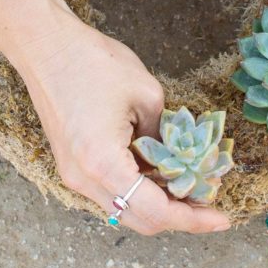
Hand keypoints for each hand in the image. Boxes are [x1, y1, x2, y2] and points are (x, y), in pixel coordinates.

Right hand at [15, 16, 231, 235]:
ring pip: (125, 209)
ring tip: (191, 188)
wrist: (45, 47)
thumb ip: (166, 138)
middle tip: (210, 203)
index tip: (222, 218)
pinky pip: (112, 191)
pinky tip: (162, 174)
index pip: (155, 211)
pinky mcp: (72, 166)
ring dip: (159, 205)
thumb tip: (179, 161)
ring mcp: (74, 175)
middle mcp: (84, 180)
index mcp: (104, 164)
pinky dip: (140, 190)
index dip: (193, 219)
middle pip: (140, 220)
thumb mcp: (148, 96)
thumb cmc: (94, 62)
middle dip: (179, 217)